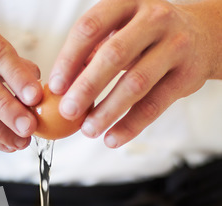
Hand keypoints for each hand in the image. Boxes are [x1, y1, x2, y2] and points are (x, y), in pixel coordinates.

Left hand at [49, 0, 221, 147]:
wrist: (203, 36)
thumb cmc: (148, 37)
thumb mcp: (121, 31)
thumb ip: (93, 53)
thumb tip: (60, 89)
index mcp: (127, 3)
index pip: (90, 28)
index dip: (69, 59)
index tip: (55, 86)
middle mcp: (153, 19)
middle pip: (113, 55)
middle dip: (86, 87)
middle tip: (67, 112)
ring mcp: (173, 46)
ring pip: (135, 82)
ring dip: (107, 111)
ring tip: (88, 130)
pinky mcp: (186, 76)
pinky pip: (154, 105)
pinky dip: (130, 125)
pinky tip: (112, 139)